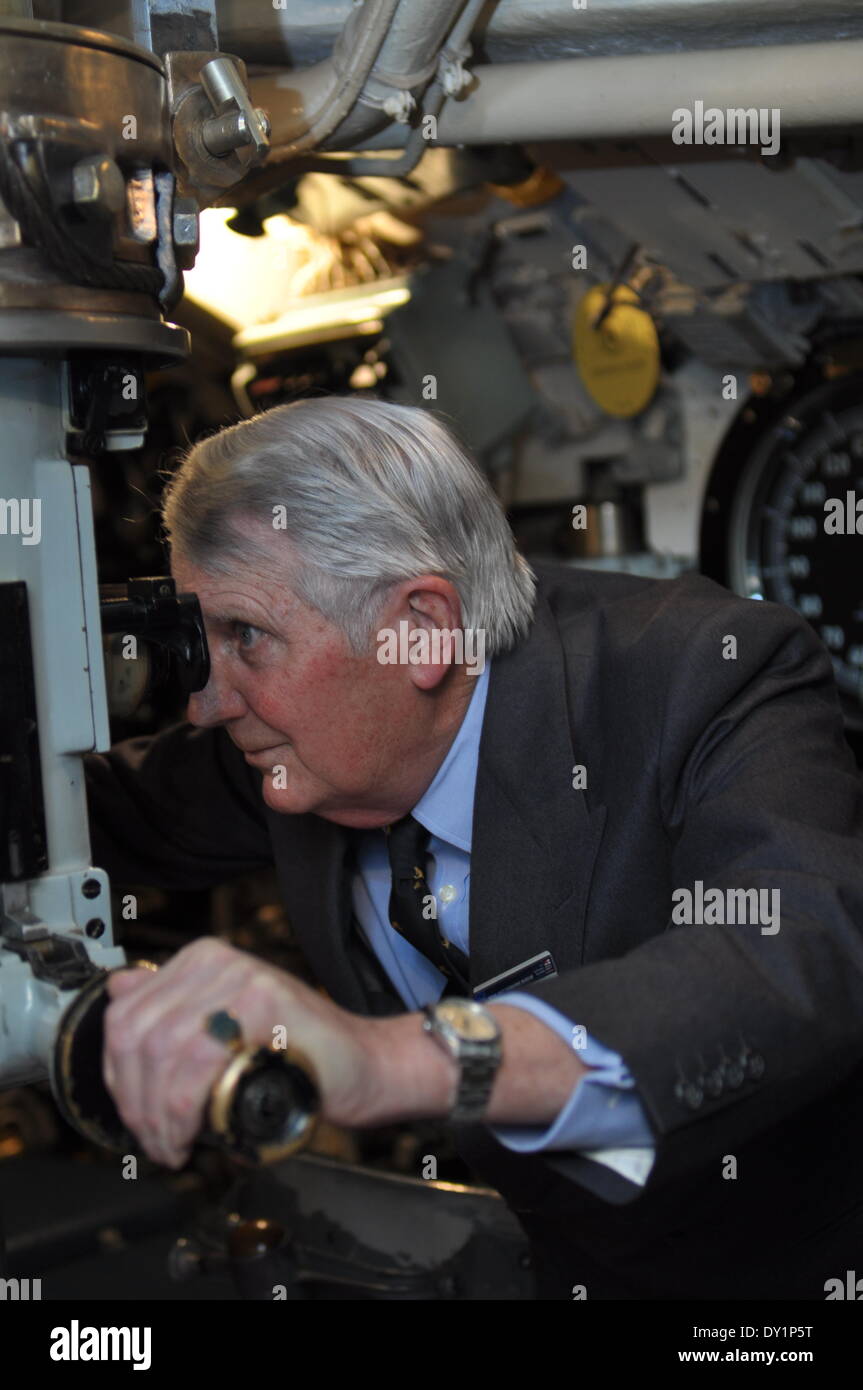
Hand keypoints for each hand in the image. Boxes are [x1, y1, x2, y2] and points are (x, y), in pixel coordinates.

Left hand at [102, 937, 379, 1167]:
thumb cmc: (299, 1054)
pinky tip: (190, 1134)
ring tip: (172, 1143)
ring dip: (157, 1114)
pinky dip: (182, 1112)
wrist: (364, 1064)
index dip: (118, 1077)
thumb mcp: (226, 1026)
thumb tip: (119, 990)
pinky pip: (198, 1065)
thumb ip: (175, 1008)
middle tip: (154, 1139)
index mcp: (201, 959)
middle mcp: (217, 960)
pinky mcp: (264, 1003)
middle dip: (135, 1102)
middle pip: (138, 1035)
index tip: (136, 1115)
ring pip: (162, 1053)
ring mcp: (242, 977)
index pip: (125, 1015)